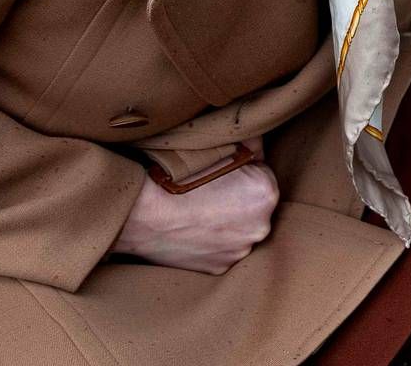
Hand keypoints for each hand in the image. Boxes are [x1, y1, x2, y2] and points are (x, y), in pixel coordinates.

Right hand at [111, 137, 279, 273]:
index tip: (222, 172)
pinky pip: (222, 249)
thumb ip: (249, 143)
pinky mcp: (219, 268)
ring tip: (199, 209)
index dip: (243, 170)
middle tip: (210, 190)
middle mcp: (260, 226)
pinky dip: (211, 241)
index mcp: (266, 193)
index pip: (263, 176)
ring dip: (226, 221)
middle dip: (239, 198)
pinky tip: (193, 228)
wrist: (143, 213)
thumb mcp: (220, 145)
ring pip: (239, 229)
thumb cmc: (179, 176)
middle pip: (254, 205)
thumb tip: (258, 142)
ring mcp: (239, 251)